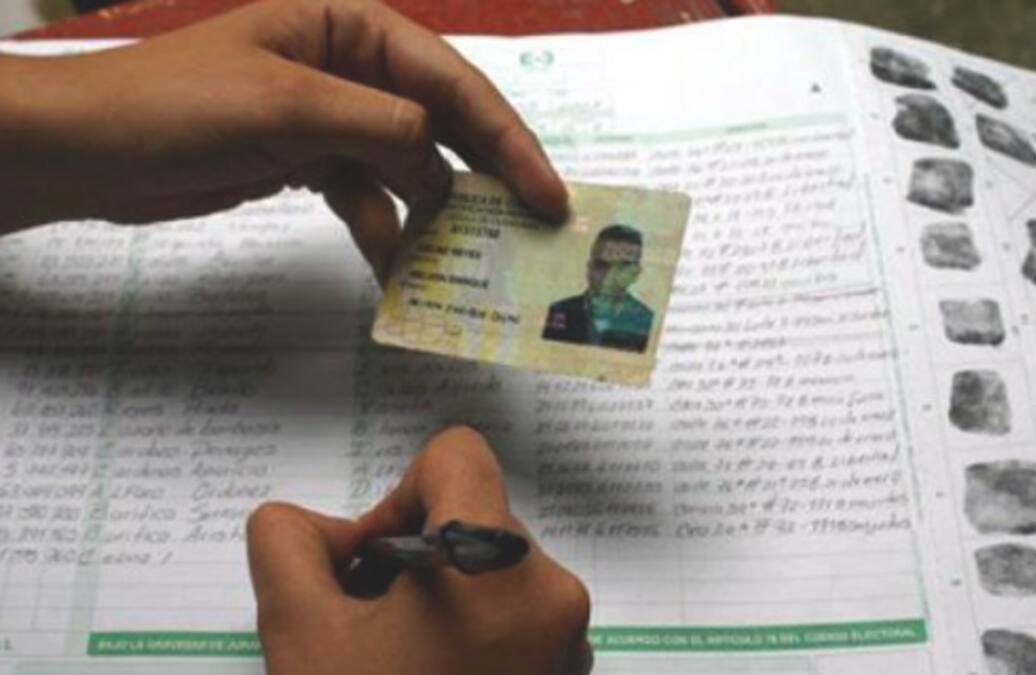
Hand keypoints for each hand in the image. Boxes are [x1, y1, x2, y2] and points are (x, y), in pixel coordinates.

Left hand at [0, 0, 566, 280]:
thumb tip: (441, 156)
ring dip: (433, 217)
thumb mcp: (284, 107)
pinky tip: (395, 268)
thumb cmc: (172, 106)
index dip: (508, 140)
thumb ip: (376, 125)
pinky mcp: (310, 162)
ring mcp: (332, 118)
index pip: (452, 83)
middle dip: (485, 179)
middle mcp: (352, 69)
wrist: (86, 152)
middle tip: (533, 231)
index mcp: (352, 29)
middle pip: (443, 125)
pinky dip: (385, 232)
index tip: (545, 194)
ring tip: (460, 265)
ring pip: (410, 168)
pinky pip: (369, 198)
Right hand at [246, 426, 592, 674]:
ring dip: (441, 600)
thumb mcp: (300, 634)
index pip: (457, 457)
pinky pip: (519, 617)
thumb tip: (312, 526)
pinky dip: (473, 633)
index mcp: (500, 567)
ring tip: (398, 663)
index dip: (396, 494)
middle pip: (474, 517)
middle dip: (413, 558)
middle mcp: (554, 595)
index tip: (369, 565)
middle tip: (368, 624)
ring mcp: (570, 642)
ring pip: (493, 571)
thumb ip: (287, 544)